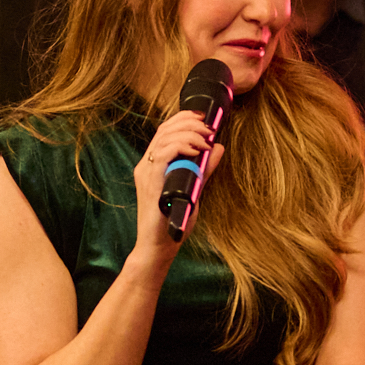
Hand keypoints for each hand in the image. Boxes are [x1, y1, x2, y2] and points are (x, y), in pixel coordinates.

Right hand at [127, 107, 221, 266]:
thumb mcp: (193, 188)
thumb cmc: (172, 221)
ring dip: (190, 133)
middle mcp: (146, 165)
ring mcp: (146, 172)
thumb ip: (204, 168)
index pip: (165, 131)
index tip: (203, 118)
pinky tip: (196, 150)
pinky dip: (182, 146)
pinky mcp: (150, 181)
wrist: (158, 246)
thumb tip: (217, 149)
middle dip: (190, 122)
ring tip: (206, 140)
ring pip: (165, 137)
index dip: (183, 119)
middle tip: (209, 128)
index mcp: (153, 164)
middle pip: (165, 129)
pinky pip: (164, 153)